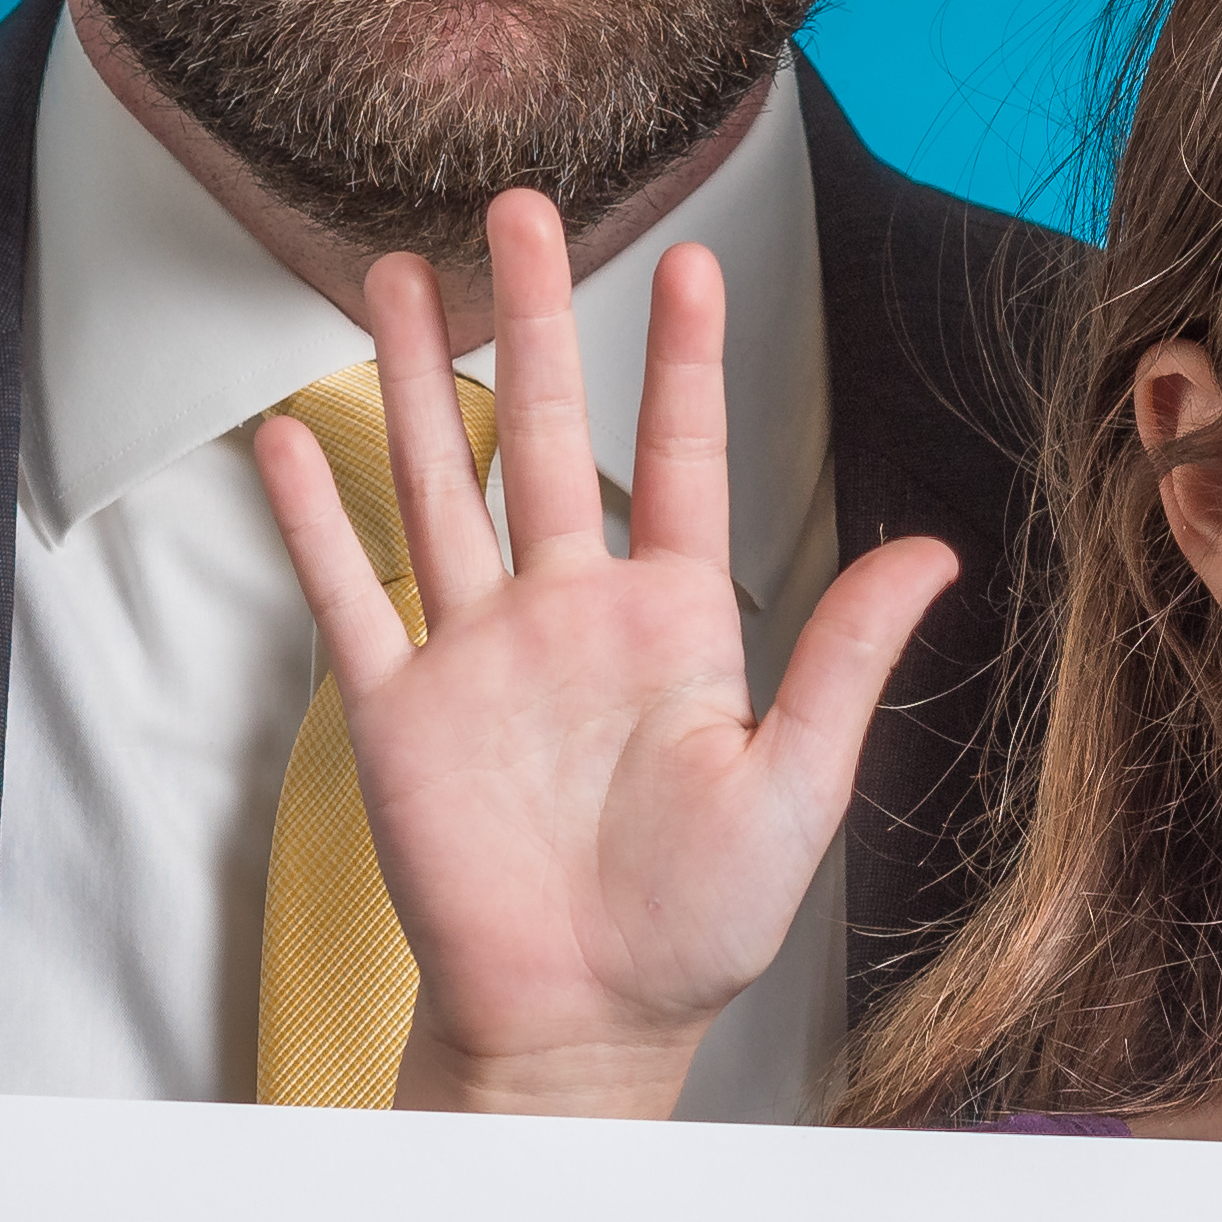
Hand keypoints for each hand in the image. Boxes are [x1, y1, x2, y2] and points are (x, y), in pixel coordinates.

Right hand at [248, 190, 957, 1116]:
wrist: (585, 1017)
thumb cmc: (698, 922)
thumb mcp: (797, 785)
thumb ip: (846, 659)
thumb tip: (931, 552)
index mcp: (675, 622)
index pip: (679, 459)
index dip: (683, 360)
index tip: (691, 257)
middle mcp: (570, 613)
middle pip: (548, 435)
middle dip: (536, 318)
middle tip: (521, 205)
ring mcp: (478, 652)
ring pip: (442, 482)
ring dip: (419, 379)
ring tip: (399, 273)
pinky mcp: (400, 709)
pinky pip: (350, 593)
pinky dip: (316, 517)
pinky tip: (290, 437)